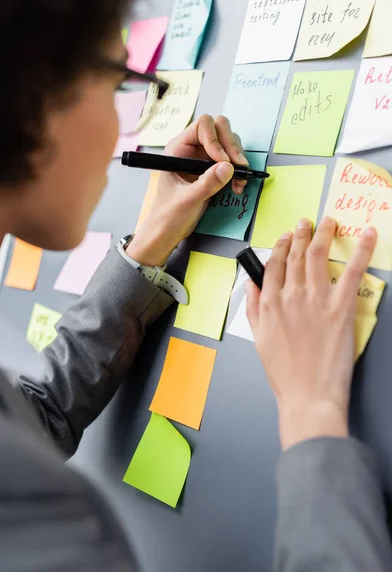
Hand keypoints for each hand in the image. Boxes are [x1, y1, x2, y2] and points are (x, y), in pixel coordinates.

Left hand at [127, 115, 248, 265]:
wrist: (168, 231)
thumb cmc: (169, 215)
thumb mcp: (187, 200)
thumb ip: (207, 183)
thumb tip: (228, 167)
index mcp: (179, 148)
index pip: (203, 126)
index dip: (216, 140)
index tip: (222, 162)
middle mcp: (192, 148)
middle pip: (220, 128)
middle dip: (232, 146)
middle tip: (239, 167)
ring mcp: (204, 158)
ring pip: (229, 143)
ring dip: (238, 160)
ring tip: (239, 182)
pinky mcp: (213, 170)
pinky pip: (231, 161)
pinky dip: (239, 171)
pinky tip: (238, 186)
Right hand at [246, 217, 377, 449]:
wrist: (307, 395)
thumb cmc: (283, 373)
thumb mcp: (258, 339)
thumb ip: (252, 308)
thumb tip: (251, 284)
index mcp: (269, 303)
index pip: (275, 265)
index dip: (282, 246)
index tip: (286, 236)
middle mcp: (291, 295)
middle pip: (296, 255)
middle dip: (301, 233)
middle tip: (306, 222)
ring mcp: (316, 300)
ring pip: (318, 255)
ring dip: (323, 233)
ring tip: (328, 222)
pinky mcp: (341, 308)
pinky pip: (352, 271)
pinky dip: (361, 250)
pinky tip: (366, 235)